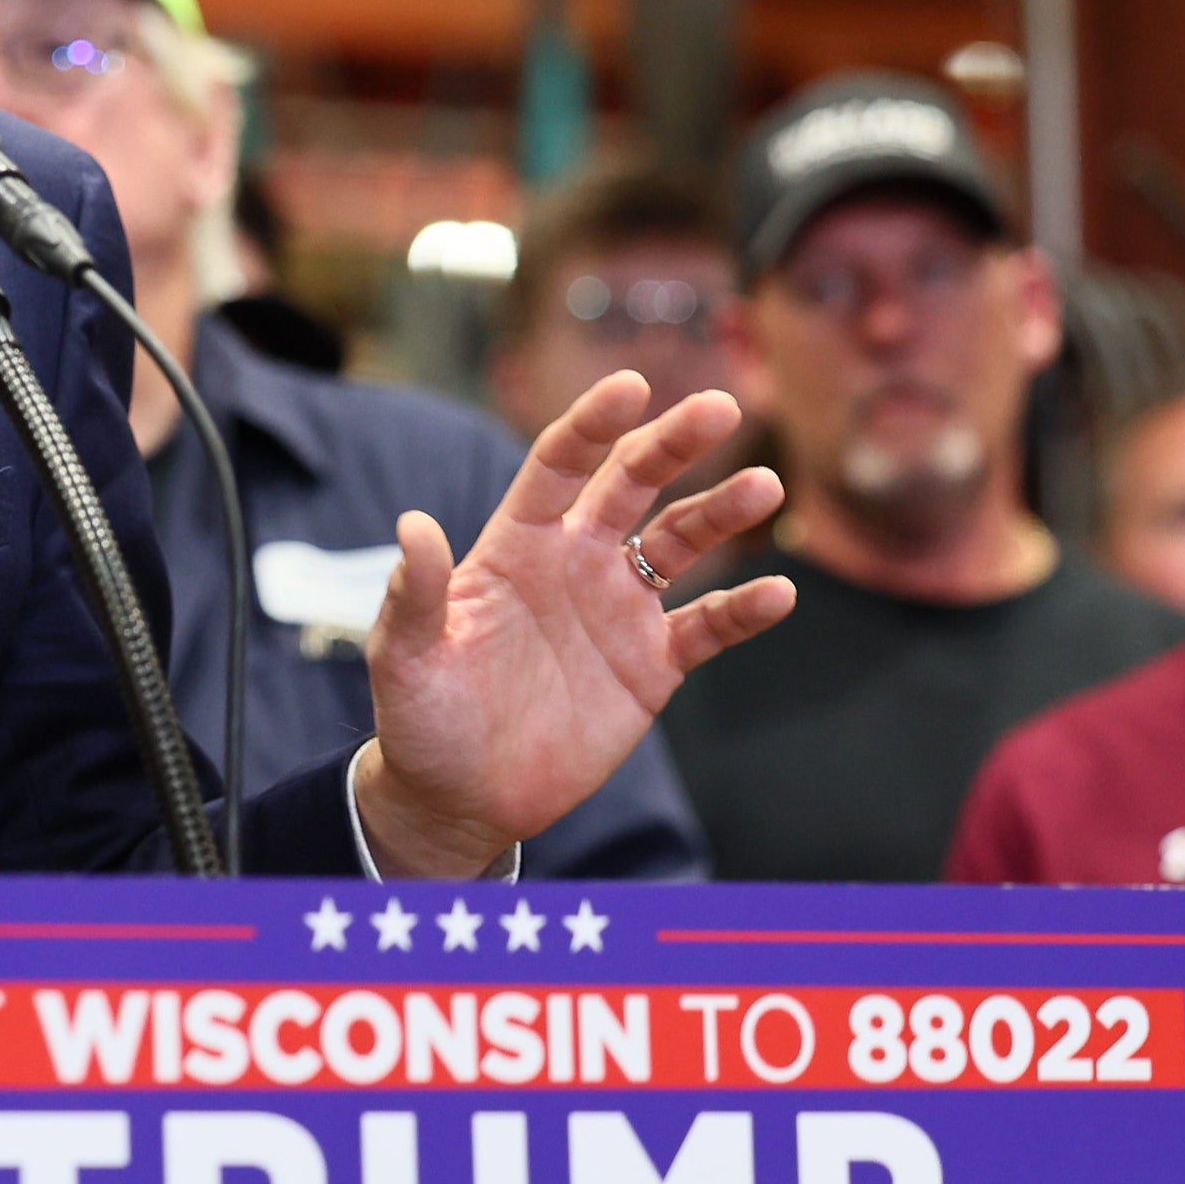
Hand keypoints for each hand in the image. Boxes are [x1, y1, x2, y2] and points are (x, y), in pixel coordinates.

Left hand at [351, 377, 790, 879]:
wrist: (462, 797)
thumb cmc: (422, 719)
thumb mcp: (407, 657)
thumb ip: (416, 594)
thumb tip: (413, 525)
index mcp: (517, 545)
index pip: (559, 466)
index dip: (592, 425)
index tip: (631, 386)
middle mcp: (575, 562)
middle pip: (633, 484)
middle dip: (675, 443)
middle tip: (721, 407)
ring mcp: (618, 610)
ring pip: (681, 543)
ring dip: (722, 513)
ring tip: (764, 488)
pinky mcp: (651, 665)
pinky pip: (707, 626)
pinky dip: (744, 610)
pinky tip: (778, 593)